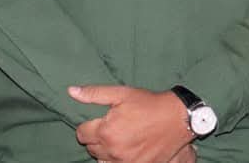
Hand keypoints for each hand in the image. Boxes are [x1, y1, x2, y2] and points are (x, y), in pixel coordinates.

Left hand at [70, 84, 193, 162]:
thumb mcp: (121, 94)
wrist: (177, 119)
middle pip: (91, 149)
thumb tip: (71, 92)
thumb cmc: (149, 104)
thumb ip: (94, 94)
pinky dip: (116, 160)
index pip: (82, 134)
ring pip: (102, 161)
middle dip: (95, 138)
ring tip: (115, 140)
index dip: (86, 127)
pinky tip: (123, 151)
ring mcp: (126, 162)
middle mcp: (114, 150)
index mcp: (106, 131)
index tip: (95, 122)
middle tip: (107, 129)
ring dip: (104, 151)